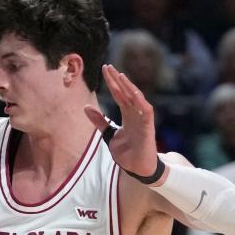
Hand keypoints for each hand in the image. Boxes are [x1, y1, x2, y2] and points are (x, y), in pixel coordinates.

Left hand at [84, 64, 158, 178]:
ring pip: (136, 98)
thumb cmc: (126, 152)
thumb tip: (86, 107)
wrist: (136, 168)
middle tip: (108, 66)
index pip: (119, 94)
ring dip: (128, 86)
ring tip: (119, 76)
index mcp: (127, 115)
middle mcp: (135, 114)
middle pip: (126, 92)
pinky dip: (140, 101)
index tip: (104, 69)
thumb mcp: (108, 134)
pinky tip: (133, 92)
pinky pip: (146, 110)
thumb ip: (99, 121)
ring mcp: (142, 119)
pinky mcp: (148, 127)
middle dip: (117, 80)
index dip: (112, 82)